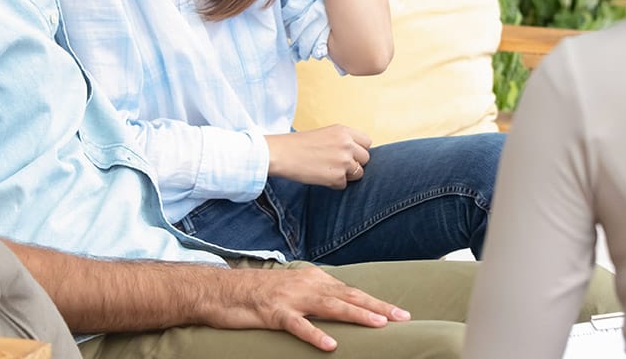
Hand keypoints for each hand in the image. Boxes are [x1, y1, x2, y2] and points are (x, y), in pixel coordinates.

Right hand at [206, 266, 410, 350]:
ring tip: (379, 325)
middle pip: (348, 296)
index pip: (351, 292)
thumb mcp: (293, 292)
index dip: (375, 302)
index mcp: (313, 280)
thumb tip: (340, 308)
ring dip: (356, 315)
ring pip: (330, 307)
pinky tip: (331, 345)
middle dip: (377, 307)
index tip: (398, 313)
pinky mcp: (274, 313)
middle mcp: (307, 285)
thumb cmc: (259, 294)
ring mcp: (290, 298)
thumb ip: (316, 298)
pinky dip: (315, 335)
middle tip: (402, 317)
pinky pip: (298, 326)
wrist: (223, 290)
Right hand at [266, 125, 371, 188]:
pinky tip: (321, 176)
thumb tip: (356, 153)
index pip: (367, 142)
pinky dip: (334, 184)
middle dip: (355, 163)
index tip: (350, 154)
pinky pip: (344, 184)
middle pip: (366, 158)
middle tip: (338, 165)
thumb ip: (342, 140)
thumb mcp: (325, 133)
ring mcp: (344, 160)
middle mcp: (347, 144)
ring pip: (359, 173)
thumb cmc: (298, 144)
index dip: (359, 150)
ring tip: (329, 171)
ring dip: (347, 175)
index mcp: (344, 130)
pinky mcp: (337, 176)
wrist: (281, 154)